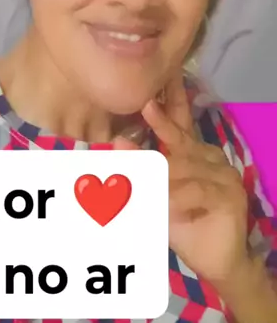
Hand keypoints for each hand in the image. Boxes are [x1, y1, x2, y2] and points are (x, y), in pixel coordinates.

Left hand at [114, 74, 249, 289]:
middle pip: (179, 142)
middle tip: (139, 115)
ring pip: (183, 167)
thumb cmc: (182, 222)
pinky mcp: (230, 194)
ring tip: (139, 182)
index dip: (169, 101)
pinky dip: (176, 196)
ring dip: (159, 177)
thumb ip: (141, 168)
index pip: (180, 122)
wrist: (213, 259)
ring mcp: (224, 174)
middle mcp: (211, 157)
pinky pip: (195, 190)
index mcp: (194, 151)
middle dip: (158, 130)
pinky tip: (165, 201)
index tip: (151, 86)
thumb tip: (116, 141)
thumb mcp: (155, 193)